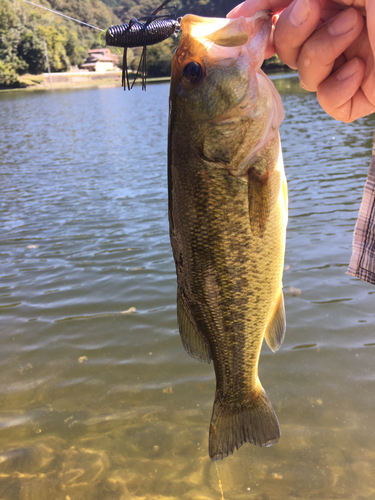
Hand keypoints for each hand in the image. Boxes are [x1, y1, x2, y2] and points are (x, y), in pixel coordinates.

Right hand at [228, 0, 374, 122]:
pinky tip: (361, 67)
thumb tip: (256, 5)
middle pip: (286, 49)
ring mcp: (344, 69)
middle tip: (311, 7)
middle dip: (292, 31)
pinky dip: (339, 87)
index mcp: (331, 6)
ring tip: (353, 26)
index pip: (283, 16)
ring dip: (322, 51)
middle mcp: (335, 39)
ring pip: (304, 76)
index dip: (259, 16)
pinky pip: (327, 102)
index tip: (237, 22)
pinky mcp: (356, 98)